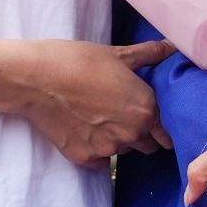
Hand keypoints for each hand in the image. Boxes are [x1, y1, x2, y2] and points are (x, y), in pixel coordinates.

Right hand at [12, 38, 171, 166]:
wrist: (36, 78)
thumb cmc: (77, 61)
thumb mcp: (117, 54)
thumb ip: (149, 54)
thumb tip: (171, 45)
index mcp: (145, 109)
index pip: (165, 131)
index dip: (158, 125)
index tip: (149, 120)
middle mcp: (131, 133)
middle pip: (147, 145)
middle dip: (139, 134)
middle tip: (119, 114)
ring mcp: (108, 148)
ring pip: (122, 151)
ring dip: (116, 140)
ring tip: (96, 117)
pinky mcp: (85, 157)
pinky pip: (99, 161)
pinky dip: (95, 150)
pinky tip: (82, 129)